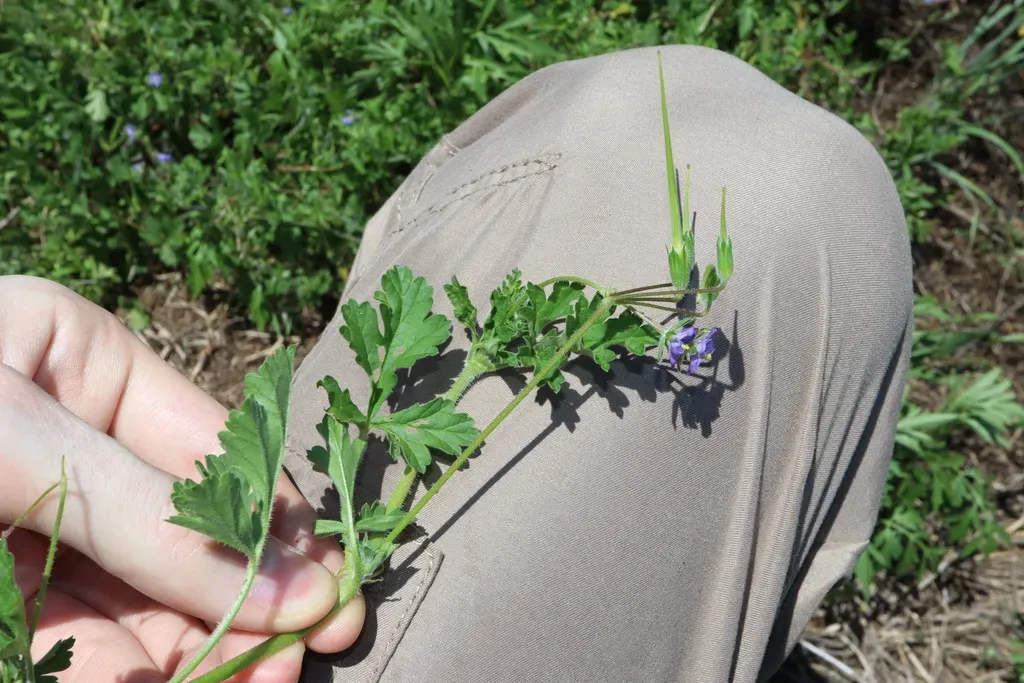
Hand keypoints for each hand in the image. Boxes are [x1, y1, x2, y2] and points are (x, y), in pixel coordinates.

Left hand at [0, 276, 363, 681]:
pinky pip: (75, 645)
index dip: (278, 527)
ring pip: (138, 604)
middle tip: (289, 666)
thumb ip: (151, 515)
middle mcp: (67, 443)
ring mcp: (27, 526)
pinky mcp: (0, 603)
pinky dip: (120, 674)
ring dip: (196, 655)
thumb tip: (302, 591)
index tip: (329, 598)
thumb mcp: (11, 435)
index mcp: (80, 362)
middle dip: (242, 606)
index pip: (216, 449)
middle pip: (187, 536)